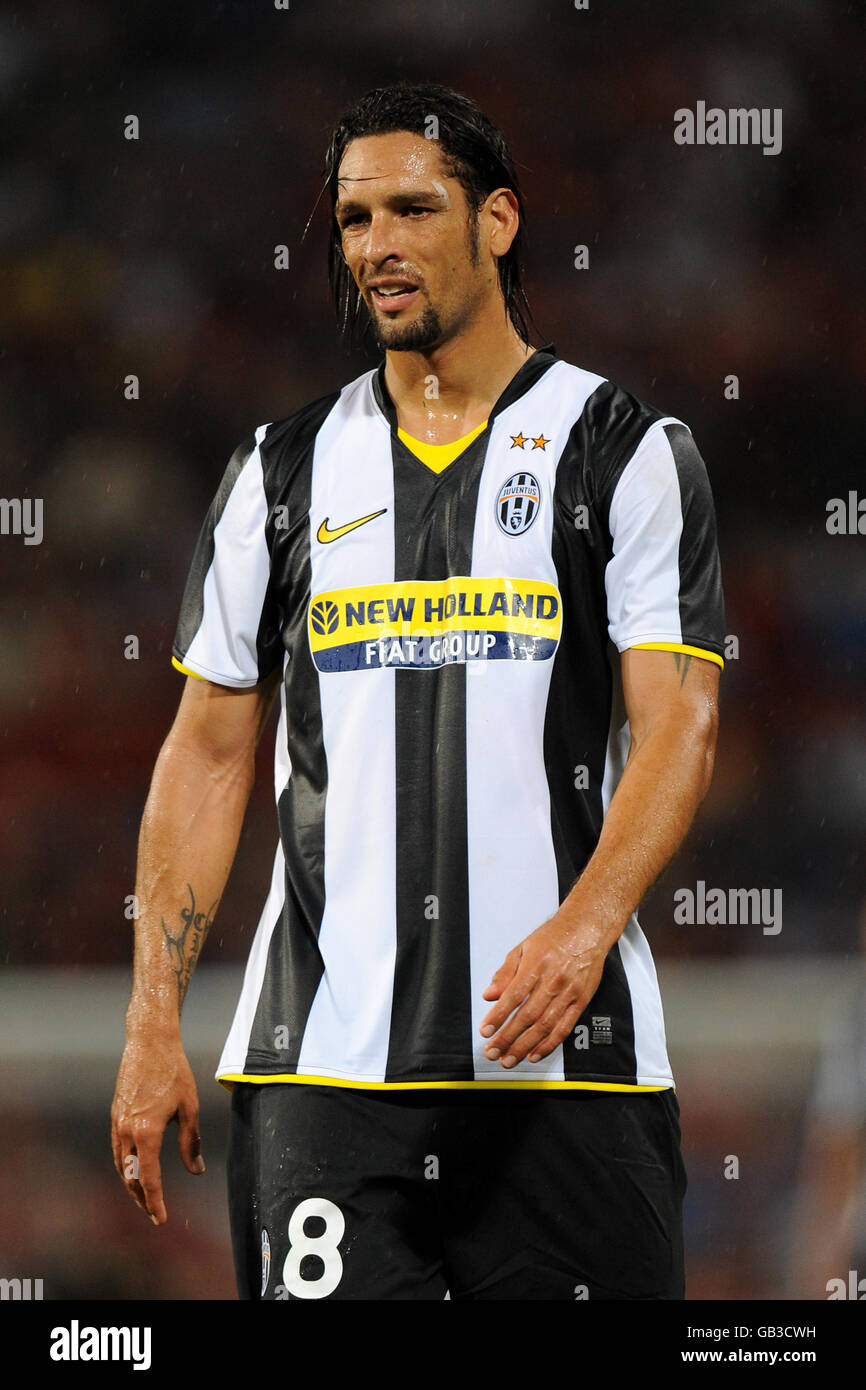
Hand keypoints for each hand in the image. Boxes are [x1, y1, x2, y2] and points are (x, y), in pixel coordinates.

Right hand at [111, 1032, 203, 1224]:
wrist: (150, 1043)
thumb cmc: (174, 1072)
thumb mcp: (190, 1107)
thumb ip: (190, 1142)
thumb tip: (196, 1170)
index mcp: (146, 1132)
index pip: (148, 1178)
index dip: (155, 1202)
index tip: (161, 1219)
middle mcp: (126, 1130)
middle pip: (130, 1177)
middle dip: (141, 1199)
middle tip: (154, 1214)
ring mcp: (117, 1122)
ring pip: (121, 1165)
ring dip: (131, 1185)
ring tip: (144, 1198)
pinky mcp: (115, 1114)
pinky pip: (118, 1148)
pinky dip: (125, 1165)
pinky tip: (135, 1169)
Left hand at [480, 911, 613, 1067]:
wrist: (587, 929)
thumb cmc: (554, 936)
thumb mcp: (523, 947)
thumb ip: (505, 972)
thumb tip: (490, 994)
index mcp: (536, 965)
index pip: (513, 996)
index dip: (498, 1016)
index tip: (486, 1031)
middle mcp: (553, 980)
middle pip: (527, 1016)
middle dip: (507, 1037)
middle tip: (493, 1051)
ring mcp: (569, 992)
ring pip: (545, 1026)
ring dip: (525, 1046)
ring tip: (510, 1059)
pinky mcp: (581, 1001)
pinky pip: (564, 1027)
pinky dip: (549, 1044)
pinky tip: (535, 1054)